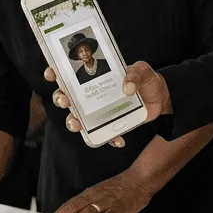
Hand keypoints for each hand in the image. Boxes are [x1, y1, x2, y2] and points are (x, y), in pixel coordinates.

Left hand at [42, 171, 154, 212]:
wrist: (140, 179)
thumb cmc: (120, 189)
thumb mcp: (101, 196)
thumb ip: (89, 207)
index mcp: (89, 195)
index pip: (69, 205)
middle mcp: (95, 197)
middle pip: (74, 208)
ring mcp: (106, 201)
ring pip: (88, 212)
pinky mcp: (119, 206)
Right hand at [45, 61, 170, 149]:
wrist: (160, 100)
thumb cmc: (146, 81)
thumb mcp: (144, 71)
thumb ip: (136, 74)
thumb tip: (127, 87)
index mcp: (94, 76)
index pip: (69, 72)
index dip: (56, 72)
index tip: (51, 73)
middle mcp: (91, 94)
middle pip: (66, 97)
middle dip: (61, 99)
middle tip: (66, 100)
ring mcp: (97, 111)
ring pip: (76, 118)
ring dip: (73, 122)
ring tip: (78, 125)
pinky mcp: (108, 125)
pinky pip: (101, 135)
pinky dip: (107, 139)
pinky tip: (117, 140)